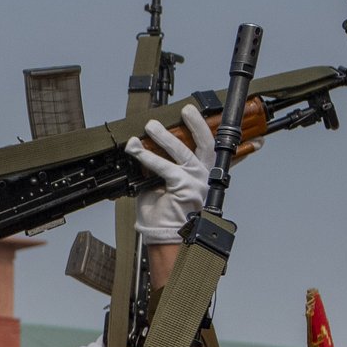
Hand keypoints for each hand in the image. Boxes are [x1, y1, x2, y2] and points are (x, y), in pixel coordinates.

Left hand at [125, 107, 213, 245]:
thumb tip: (144, 143)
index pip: (209, 147)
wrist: (165, 237)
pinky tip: (136, 149)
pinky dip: (148, 156)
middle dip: (197, 123)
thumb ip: (158, 164)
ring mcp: (197, 182)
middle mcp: (205, 176)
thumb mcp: (162, 182)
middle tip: (186, 108)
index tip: (205, 112)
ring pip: (184, 152)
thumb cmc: (164, 213)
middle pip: (206, 143)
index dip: (210, 130)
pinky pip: (165, 167)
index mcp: (204, 174)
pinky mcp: (184, 187)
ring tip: (152, 125)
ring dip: (165, 136)